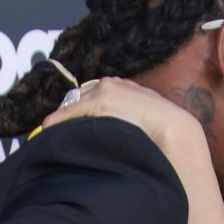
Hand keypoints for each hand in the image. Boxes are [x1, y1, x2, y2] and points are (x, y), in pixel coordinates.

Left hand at [42, 77, 202, 155]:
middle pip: (81, 96)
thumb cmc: (169, 136)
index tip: (72, 124)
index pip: (95, 95)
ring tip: (50, 135)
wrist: (177, 133)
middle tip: (58, 131)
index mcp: (126, 87)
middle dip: (70, 113)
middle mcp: (113, 84)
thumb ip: (134, 123)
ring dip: (63, 119)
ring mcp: (105, 92)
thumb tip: (126, 139)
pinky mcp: (99, 102)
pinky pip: (69, 113)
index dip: (81, 110)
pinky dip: (56, 123)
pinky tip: (46, 133)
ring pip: (74, 104)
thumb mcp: (150, 124)